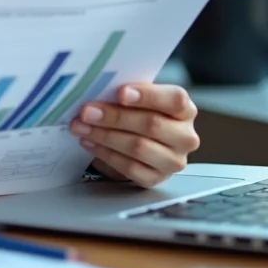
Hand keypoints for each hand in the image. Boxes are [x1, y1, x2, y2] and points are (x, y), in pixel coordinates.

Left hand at [69, 83, 198, 187]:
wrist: (142, 143)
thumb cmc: (139, 114)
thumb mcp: (140, 99)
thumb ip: (128, 93)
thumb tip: (99, 89)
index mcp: (185, 110)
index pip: (174, 100)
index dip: (148, 96)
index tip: (121, 93)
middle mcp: (185, 137)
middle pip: (151, 124)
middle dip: (115, 117)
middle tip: (87, 111)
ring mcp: (173, 161)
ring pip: (138, 147)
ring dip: (105, 136)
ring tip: (82, 127)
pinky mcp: (156, 178)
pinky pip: (129, 168)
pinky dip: (105, 154)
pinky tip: (90, 143)